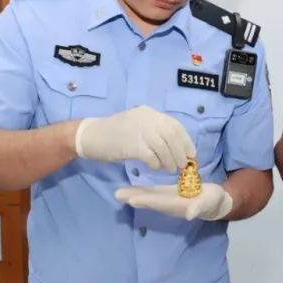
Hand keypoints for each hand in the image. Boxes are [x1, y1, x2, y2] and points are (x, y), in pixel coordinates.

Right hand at [74, 105, 195, 170]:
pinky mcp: (132, 145)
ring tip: (171, 170)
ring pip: (164, 148)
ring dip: (171, 161)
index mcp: (149, 113)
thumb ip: (154, 131)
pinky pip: (152, 157)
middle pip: (172, 137)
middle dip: (181, 153)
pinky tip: (155, 168)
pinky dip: (157, 164)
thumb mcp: (137, 125)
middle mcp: (147, 119)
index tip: (191, 153)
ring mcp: (139, 131)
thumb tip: (175, 146)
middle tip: (184, 166)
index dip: (186, 141)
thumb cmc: (114, 133)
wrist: (90, 135)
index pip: (175, 125)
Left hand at [114, 183, 233, 221]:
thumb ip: (199, 208)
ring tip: (119, 193)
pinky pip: (152, 193)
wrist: (214, 202)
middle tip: (118, 195)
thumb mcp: (208, 203)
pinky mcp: (167, 194)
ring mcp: (167, 200)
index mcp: (177, 206)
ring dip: (134, 195)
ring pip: (148, 197)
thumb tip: (189, 214)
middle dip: (134, 198)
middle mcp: (169, 204)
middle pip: (149, 201)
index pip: (159, 203)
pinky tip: (130, 189)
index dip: (146, 201)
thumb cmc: (212, 201)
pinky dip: (140, 191)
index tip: (132, 200)